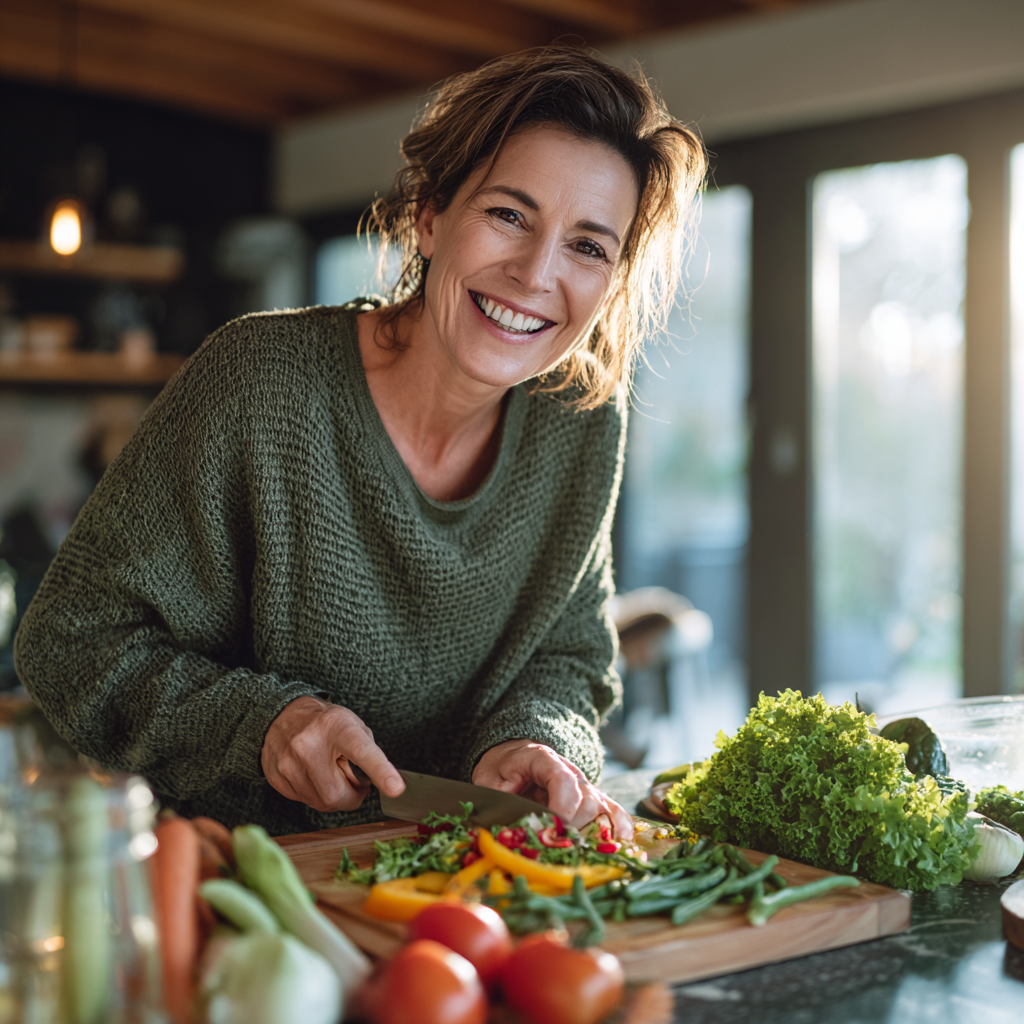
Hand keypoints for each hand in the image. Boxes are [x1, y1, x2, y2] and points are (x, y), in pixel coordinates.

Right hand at [261, 696, 404, 812]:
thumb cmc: (326, 723)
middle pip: (338, 794)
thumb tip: (367, 788)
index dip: (380, 771)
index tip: (396, 788)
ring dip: (333, 796)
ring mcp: (288, 762)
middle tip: (355, 783)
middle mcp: (309, 743)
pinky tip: (313, 775)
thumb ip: (367, 756)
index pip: (362, 752)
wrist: (283, 715)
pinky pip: (304, 801)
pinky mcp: (275, 776)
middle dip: (352, 796)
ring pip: (321, 803)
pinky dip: (315, 795)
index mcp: (336, 726)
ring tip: (331, 773)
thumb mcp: (353, 727)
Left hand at [472, 739, 632, 839]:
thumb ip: (495, 802)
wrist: (513, 753)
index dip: (561, 808)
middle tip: (558, 849)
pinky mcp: (592, 798)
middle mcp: (570, 771)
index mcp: (542, 759)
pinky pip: (613, 810)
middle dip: (574, 829)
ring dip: (593, 834)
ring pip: (601, 809)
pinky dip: (619, 827)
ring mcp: (584, 785)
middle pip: (585, 800)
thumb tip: (498, 833)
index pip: (562, 780)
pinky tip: (621, 844)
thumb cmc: (501, 768)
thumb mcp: (489, 780)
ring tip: (581, 854)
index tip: (552, 830)